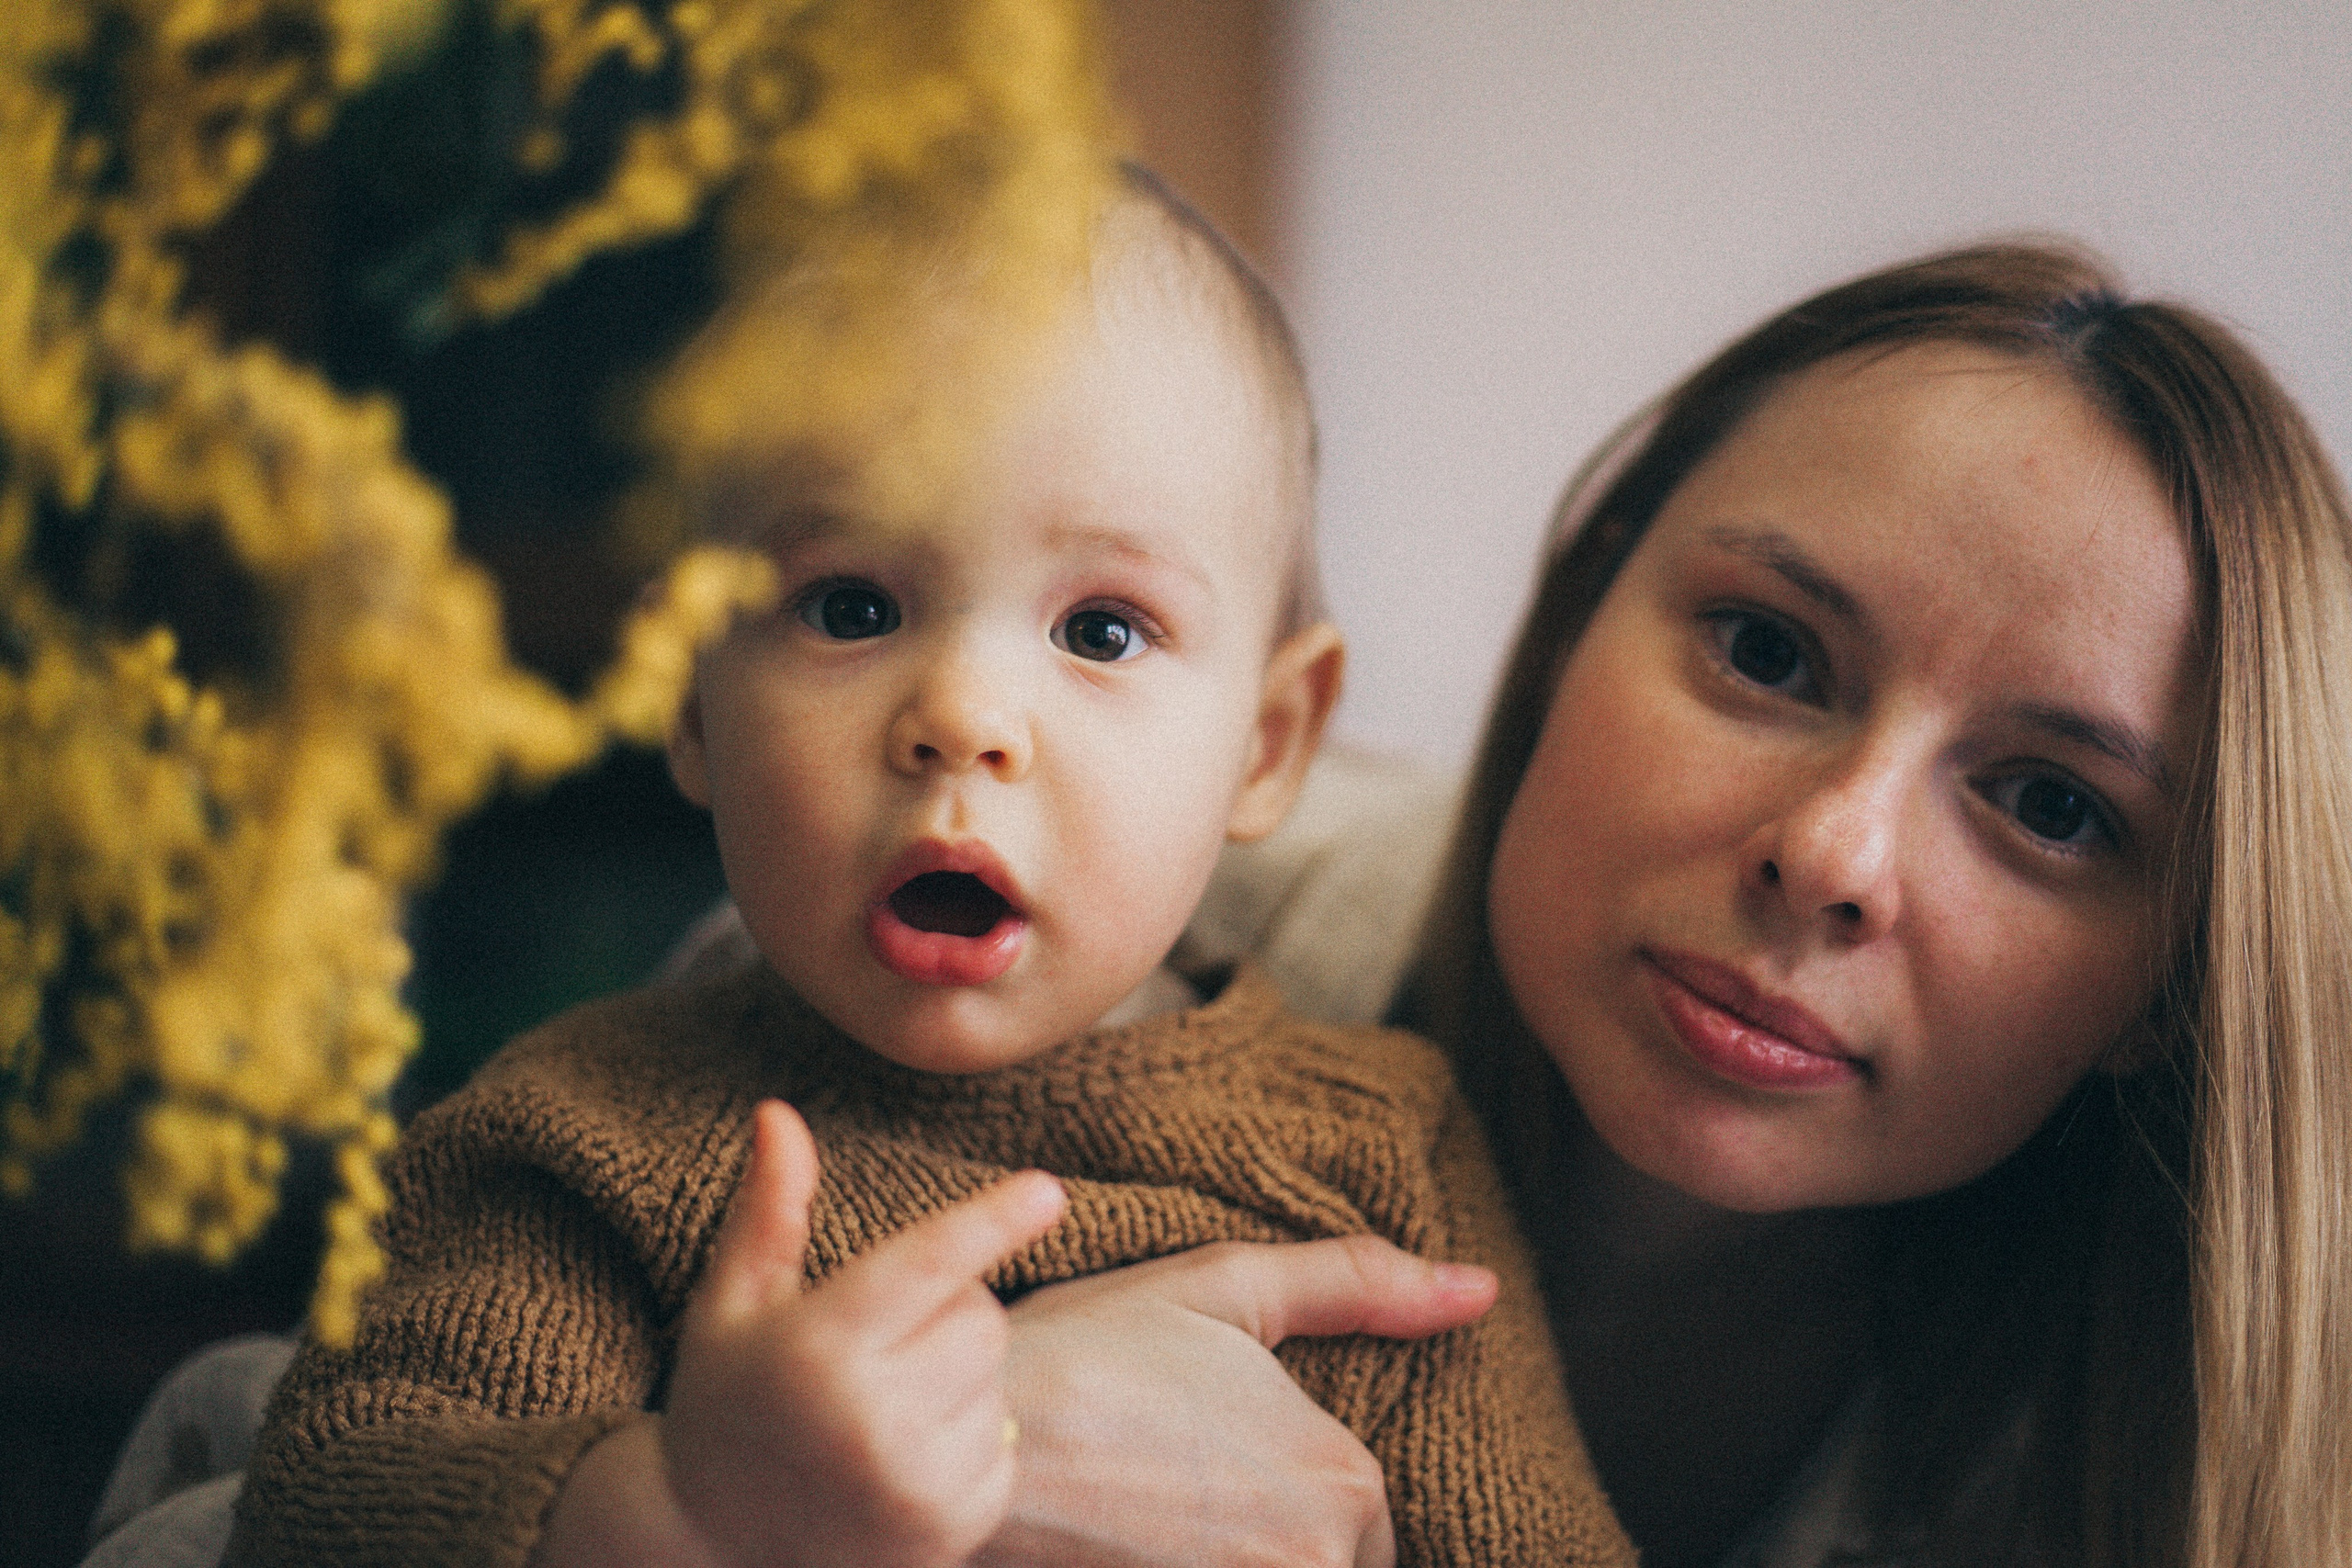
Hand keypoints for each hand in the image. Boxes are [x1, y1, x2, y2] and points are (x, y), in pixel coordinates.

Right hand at [541, 1100, 1067, 1567]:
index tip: (1048, 1190)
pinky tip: (902, 1459)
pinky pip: (1007, 1442)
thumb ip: (769, 1210)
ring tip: (878, 1411)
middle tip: (878, 1343)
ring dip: (958, 1377)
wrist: (712, 1550)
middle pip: (980, 1315)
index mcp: (818, 1350)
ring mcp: (917, 1485)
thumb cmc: (726, 1403)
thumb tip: (779, 1111)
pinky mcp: (953, 1528)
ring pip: (996, 1376)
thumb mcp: (731, 1305)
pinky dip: (970, 1438)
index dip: (990, 1222)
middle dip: (947, 1309)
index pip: (924, 1266)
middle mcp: (873, 1421)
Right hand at [978, 1237, 1499, 1567]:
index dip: (1286, 1503)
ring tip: (1151, 1528)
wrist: (951, 1434)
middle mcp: (1317, 1561)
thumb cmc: (1085, 1355)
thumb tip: (1480, 1288)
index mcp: (1342, 1479)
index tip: (1201, 1477)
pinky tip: (1133, 1550)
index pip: (1359, 1529)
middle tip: (1167, 1503)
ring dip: (1228, 1558)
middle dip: (1264, 1545)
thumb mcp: (1222, 1290)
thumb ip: (1357, 1283)